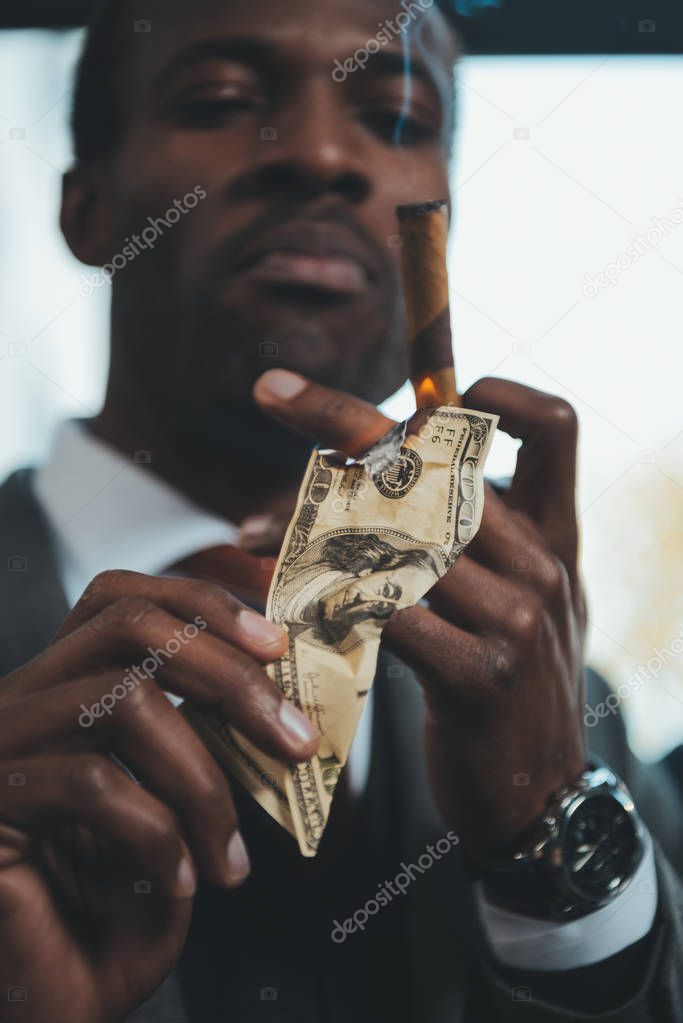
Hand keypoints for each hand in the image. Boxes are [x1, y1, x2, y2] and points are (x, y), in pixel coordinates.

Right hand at [0, 570, 318, 1022]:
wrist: (50, 1003)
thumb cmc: (117, 908)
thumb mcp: (177, 808)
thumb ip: (208, 742)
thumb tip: (287, 700)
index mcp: (64, 687)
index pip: (123, 599)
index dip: (202, 604)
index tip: (278, 644)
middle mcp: (22, 698)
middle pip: (132, 626)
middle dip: (232, 677)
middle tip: (297, 741)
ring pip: (122, 699)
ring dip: (204, 778)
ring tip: (231, 858)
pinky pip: (94, 782)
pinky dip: (157, 831)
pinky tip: (178, 882)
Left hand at [254, 369, 586, 862]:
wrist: (540, 800)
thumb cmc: (506, 687)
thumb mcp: (517, 602)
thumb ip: (477, 542)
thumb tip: (388, 481)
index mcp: (555, 534)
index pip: (552, 426)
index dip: (494, 391)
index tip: (415, 391)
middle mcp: (543, 564)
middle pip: (439, 459)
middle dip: (341, 417)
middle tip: (271, 392)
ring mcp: (518, 620)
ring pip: (395, 533)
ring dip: (307, 524)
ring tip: (249, 530)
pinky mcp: (479, 677)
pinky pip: (387, 614)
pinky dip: (324, 600)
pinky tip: (283, 603)